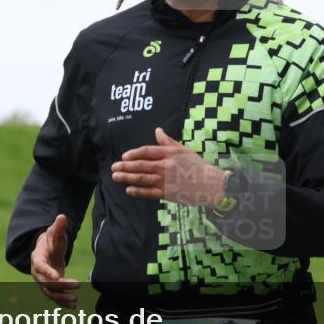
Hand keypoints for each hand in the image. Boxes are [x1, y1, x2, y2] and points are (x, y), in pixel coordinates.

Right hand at [30, 214, 78, 308]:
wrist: (47, 250)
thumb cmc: (51, 240)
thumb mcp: (55, 232)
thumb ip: (58, 227)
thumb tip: (62, 216)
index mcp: (37, 258)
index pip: (40, 266)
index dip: (48, 272)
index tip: (57, 277)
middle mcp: (37, 273)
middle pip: (46, 282)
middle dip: (61, 286)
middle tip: (78, 285)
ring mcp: (42, 282)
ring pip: (50, 293)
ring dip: (62, 298)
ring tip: (76, 301)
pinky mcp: (50, 287)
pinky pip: (54, 297)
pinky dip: (62, 303)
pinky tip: (74, 307)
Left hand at [111, 127, 226, 207]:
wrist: (210, 184)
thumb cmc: (197, 166)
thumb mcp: (183, 150)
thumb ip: (168, 141)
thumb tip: (157, 130)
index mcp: (169, 154)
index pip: (147, 152)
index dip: (133, 154)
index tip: (124, 156)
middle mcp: (165, 166)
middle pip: (140, 165)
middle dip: (125, 166)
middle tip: (114, 167)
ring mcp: (165, 180)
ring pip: (141, 178)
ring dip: (126, 177)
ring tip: (115, 176)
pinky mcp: (167, 193)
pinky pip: (149, 192)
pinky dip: (138, 191)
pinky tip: (128, 189)